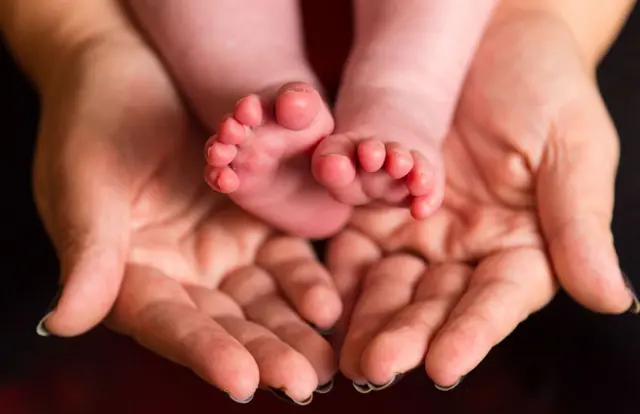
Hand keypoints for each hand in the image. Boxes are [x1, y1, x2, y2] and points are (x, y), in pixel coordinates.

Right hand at [31, 9, 339, 401]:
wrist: (128, 68)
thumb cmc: (94, 120)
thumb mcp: (87, 182)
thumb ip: (89, 251)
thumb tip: (66, 320)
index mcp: (128, 275)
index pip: (168, 324)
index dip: (204, 352)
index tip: (243, 381)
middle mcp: (178, 274)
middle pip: (224, 324)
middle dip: (264, 352)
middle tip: (303, 381)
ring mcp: (218, 251)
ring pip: (260, 301)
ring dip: (294, 329)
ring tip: (326, 358)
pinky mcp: (252, 224)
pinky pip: (283, 260)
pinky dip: (305, 282)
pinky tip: (329, 304)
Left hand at [329, 10, 635, 389]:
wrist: (487, 35)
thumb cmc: (543, 85)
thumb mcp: (571, 148)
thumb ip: (579, 224)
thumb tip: (611, 299)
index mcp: (522, 246)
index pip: (497, 300)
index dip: (473, 333)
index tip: (446, 365)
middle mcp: (467, 250)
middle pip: (435, 303)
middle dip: (406, 334)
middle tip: (377, 366)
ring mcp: (418, 231)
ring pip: (389, 285)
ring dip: (365, 317)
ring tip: (343, 352)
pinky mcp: (377, 207)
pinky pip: (354, 245)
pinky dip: (337, 272)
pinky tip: (319, 298)